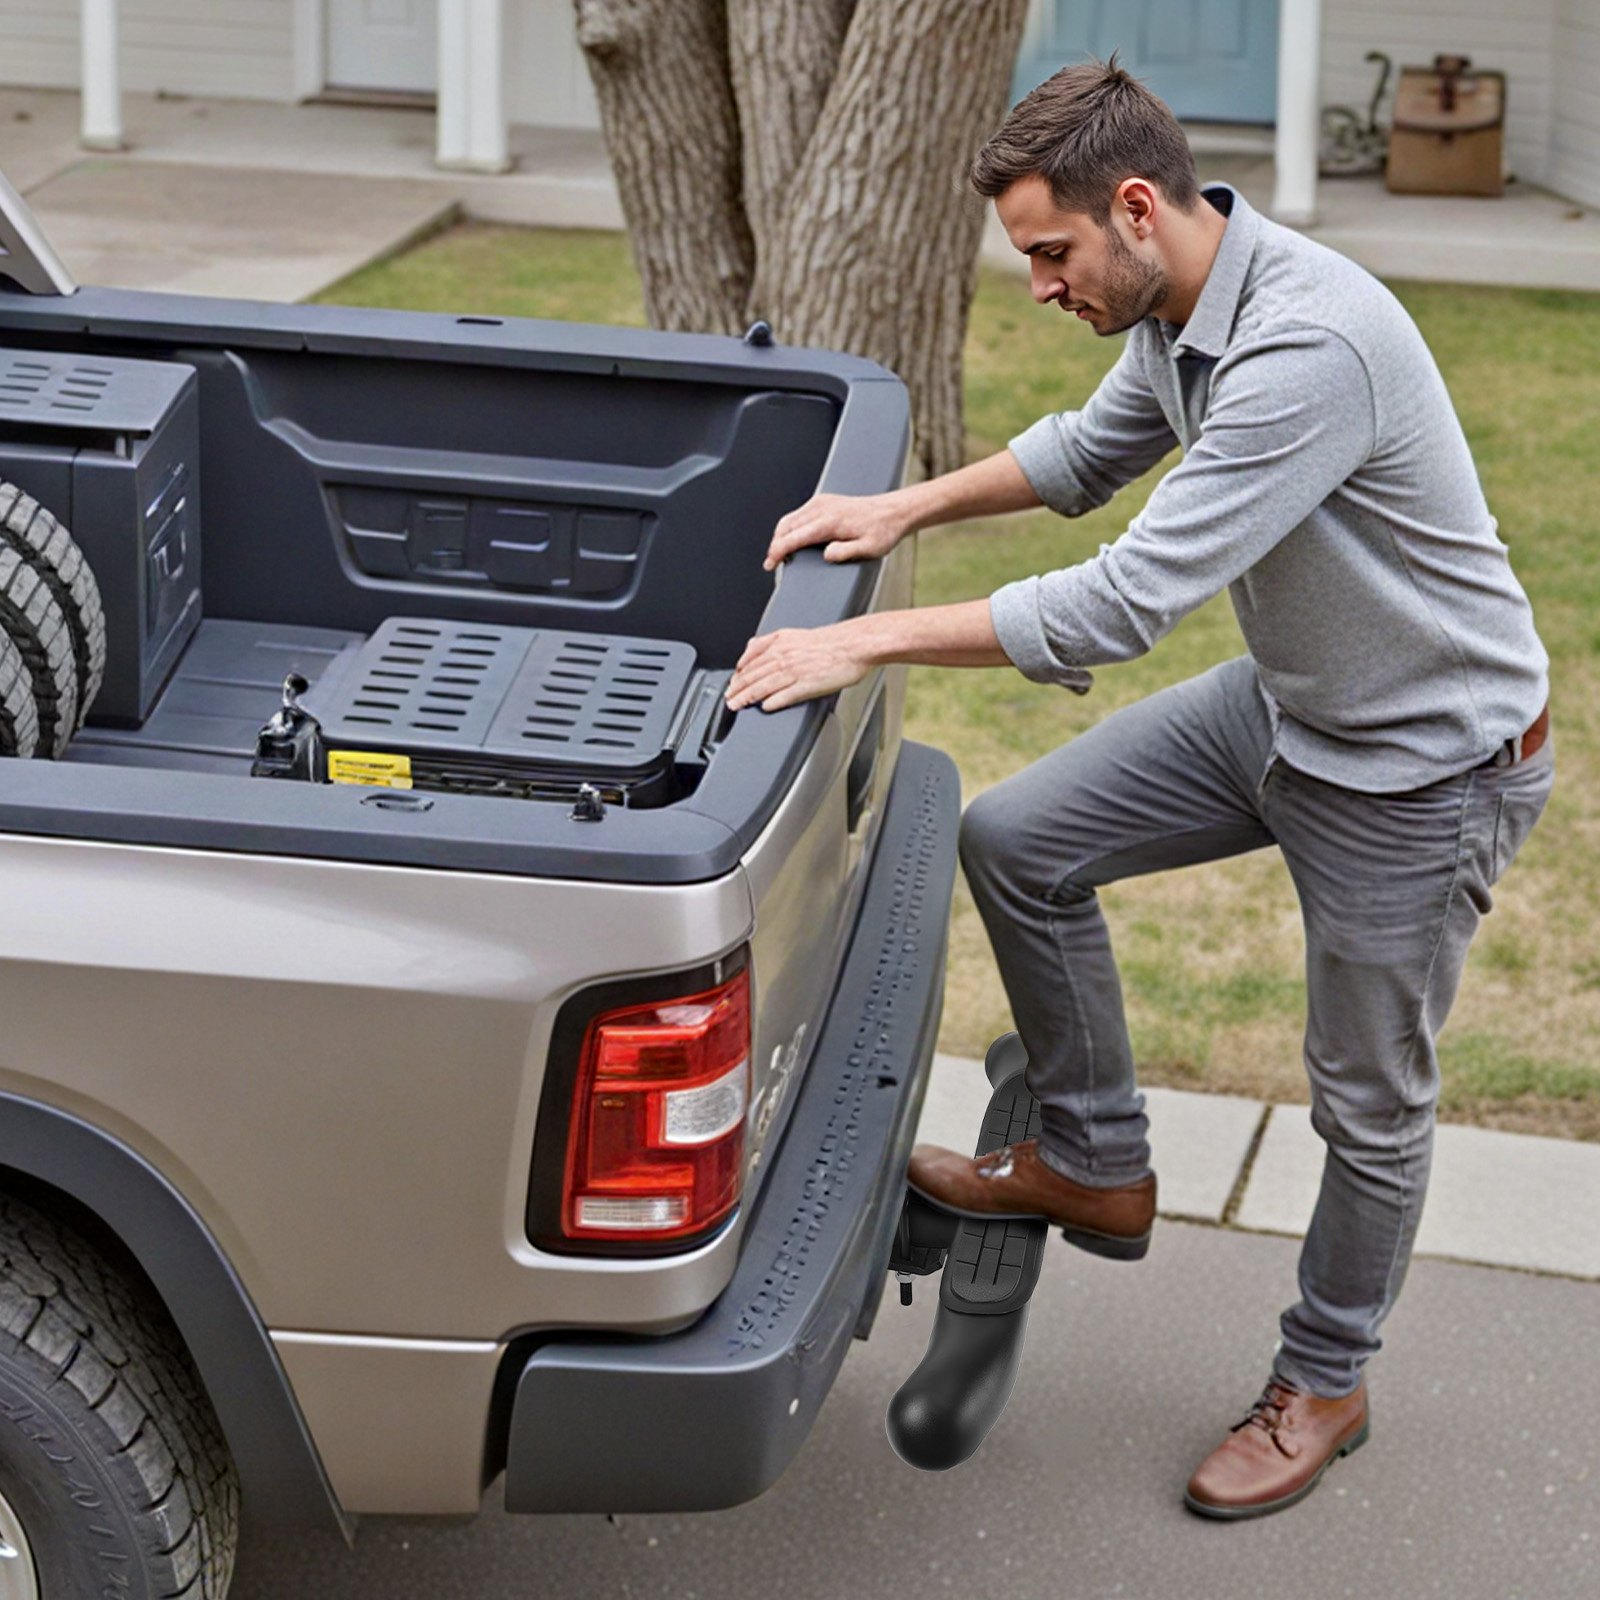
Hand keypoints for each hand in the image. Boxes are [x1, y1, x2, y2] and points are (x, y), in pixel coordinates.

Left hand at [724, 621, 873, 712]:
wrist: (854, 645)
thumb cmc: (831, 642)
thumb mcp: (794, 633)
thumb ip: (771, 641)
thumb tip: (751, 647)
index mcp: (780, 643)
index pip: (750, 661)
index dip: (737, 675)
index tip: (731, 684)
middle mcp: (784, 656)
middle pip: (752, 675)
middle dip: (736, 689)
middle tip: (727, 699)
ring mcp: (795, 671)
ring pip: (763, 686)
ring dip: (746, 697)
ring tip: (737, 705)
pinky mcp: (807, 684)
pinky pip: (784, 695)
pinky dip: (772, 702)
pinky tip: (764, 708)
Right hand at [764, 491, 909, 571]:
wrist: (893, 511)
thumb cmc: (882, 532)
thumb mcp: (870, 548)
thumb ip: (847, 552)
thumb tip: (826, 555)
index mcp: (830, 521)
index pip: (793, 537)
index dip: (777, 552)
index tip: (770, 565)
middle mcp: (822, 508)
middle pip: (785, 527)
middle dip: (775, 546)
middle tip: (773, 565)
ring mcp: (821, 502)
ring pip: (789, 520)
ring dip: (781, 537)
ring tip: (780, 556)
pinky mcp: (822, 501)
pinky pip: (798, 515)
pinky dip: (790, 529)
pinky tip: (793, 542)